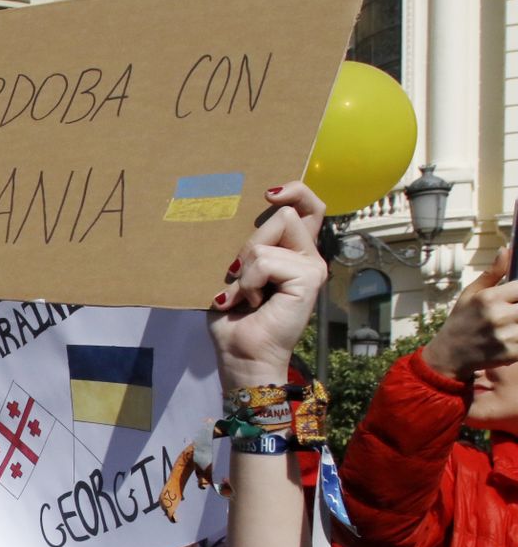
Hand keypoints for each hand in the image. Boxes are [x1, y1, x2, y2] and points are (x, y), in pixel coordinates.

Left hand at [209, 182, 327, 386]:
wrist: (241, 355)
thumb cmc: (234, 319)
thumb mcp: (234, 274)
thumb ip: (246, 247)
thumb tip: (233, 217)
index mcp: (293, 252)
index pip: (308, 207)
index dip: (294, 191)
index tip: (268, 194)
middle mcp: (308, 256)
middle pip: (283, 214)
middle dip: (250, 244)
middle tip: (241, 277)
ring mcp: (313, 266)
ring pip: (270, 237)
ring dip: (245, 269)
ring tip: (246, 296)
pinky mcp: (310, 278)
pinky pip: (266, 261)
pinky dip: (249, 282)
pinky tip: (253, 303)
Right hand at [421, 248, 517, 379]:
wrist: (448, 356)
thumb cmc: (461, 321)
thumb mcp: (470, 294)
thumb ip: (492, 273)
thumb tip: (506, 249)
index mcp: (489, 298)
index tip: (517, 296)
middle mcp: (498, 316)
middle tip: (515, 311)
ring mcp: (505, 336)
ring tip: (514, 321)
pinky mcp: (510, 353)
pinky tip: (514, 334)